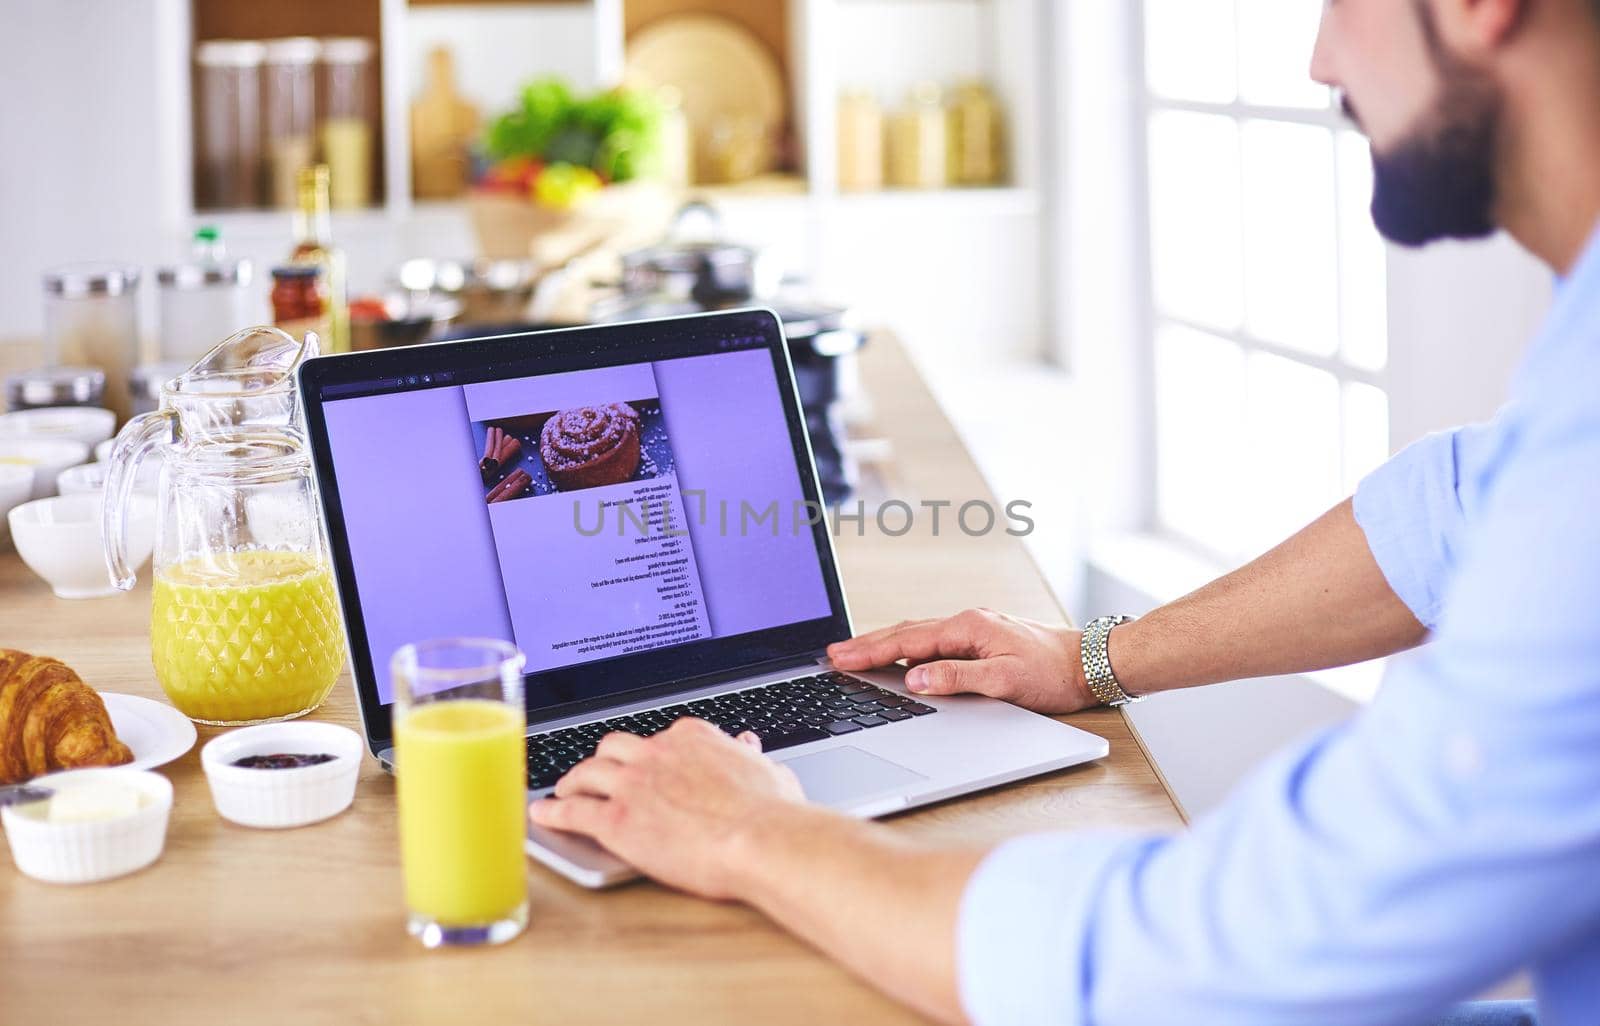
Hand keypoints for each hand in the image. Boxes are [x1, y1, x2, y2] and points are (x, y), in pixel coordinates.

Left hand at [528, 719, 806, 899]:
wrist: (759, 840)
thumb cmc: (771, 813)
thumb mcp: (769, 772)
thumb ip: (752, 757)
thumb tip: (751, 746)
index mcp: (691, 738)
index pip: (658, 738)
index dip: (646, 755)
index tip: (644, 764)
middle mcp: (656, 753)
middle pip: (613, 748)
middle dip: (602, 761)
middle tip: (596, 774)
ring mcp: (632, 784)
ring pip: (586, 773)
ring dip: (571, 781)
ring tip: (563, 791)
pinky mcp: (617, 821)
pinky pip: (573, 812)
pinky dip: (553, 813)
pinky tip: (543, 816)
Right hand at [826, 608, 1094, 713]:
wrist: (1091, 663)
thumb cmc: (1054, 673)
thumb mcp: (1005, 680)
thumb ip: (958, 678)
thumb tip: (916, 679)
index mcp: (967, 628)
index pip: (906, 642)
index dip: (870, 652)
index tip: (838, 658)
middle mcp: (967, 624)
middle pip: (904, 634)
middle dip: (866, 645)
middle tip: (831, 655)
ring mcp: (973, 630)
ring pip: (917, 636)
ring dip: (884, 644)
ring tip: (854, 655)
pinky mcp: (980, 641)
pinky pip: (932, 642)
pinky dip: (906, 648)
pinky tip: (899, 658)